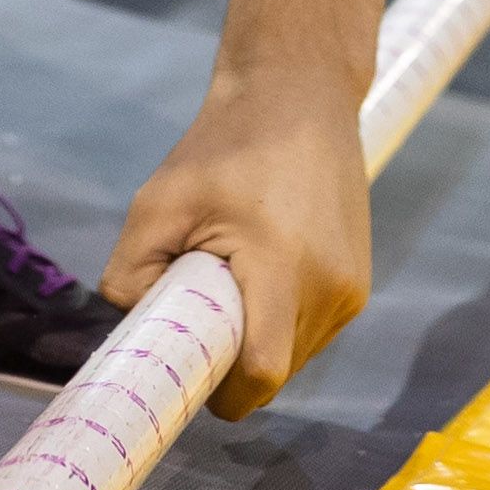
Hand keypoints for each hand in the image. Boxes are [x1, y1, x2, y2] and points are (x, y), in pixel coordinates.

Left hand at [104, 0, 378, 418]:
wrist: (300, 95)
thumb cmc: (224, 145)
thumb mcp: (158, 200)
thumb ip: (130, 270)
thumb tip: (131, 324)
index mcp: (280, 266)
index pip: (263, 371)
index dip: (226, 394)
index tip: (194, 383)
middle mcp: (329, 288)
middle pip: (276, 369)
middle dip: (233, 360)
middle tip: (199, 316)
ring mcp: (351, 291)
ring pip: (296, 356)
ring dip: (259, 341)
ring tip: (233, 280)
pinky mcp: (359, 286)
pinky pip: (311, 332)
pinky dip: (281, 322)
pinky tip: (262, 274)